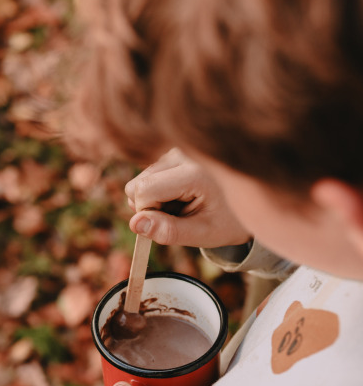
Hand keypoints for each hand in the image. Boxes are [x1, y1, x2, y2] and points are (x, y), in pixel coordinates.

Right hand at [126, 148, 250, 247]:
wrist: (250, 202)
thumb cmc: (228, 221)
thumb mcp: (202, 234)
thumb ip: (168, 231)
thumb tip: (135, 224)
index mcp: (193, 172)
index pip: (144, 191)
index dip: (148, 215)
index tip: (170, 224)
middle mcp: (182, 154)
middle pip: (137, 185)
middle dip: (150, 208)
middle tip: (178, 217)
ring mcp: (176, 151)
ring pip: (140, 182)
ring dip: (155, 201)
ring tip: (184, 206)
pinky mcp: (172, 153)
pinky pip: (148, 178)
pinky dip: (159, 193)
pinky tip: (182, 196)